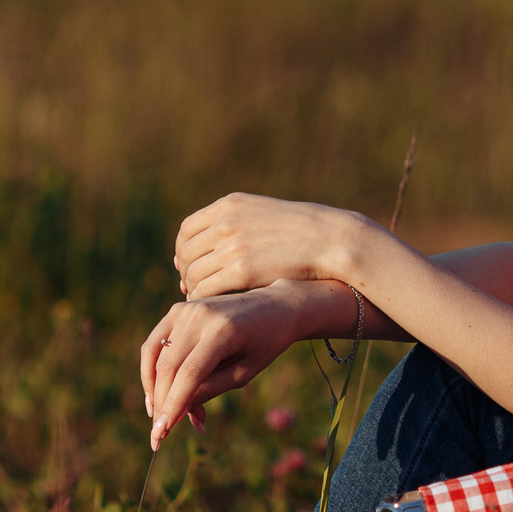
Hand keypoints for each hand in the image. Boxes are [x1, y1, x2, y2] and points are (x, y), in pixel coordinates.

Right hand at [139, 287, 317, 448]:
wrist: (274, 306)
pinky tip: (157, 393)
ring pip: (155, 356)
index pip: (188, 375)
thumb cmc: (265, 343)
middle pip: (168, 367)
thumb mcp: (244, 373)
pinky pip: (155, 343)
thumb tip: (176, 415)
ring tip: (159, 417)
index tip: (160, 436)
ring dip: (153, 389)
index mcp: (223, 331)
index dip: (172, 406)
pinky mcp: (179, 309)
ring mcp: (186, 309)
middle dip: (161, 404)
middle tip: (159, 436)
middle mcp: (199, 316)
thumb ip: (210, 390)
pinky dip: (152, 369)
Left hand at [175, 193, 376, 299]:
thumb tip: (219, 239)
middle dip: (185, 272)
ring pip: (193, 273)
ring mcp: (232, 246)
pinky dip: (202, 299)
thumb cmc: (302, 230)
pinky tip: (211, 306)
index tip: (187, 265)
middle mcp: (225, 223)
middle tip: (190, 288)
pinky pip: (206, 289)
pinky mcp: (242, 271)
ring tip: (202, 299)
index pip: (187, 229)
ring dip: (193, 288)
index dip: (182, 250)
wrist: (329, 239)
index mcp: (229, 205)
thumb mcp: (264, 213)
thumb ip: (239, 222)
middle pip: (186, 253)